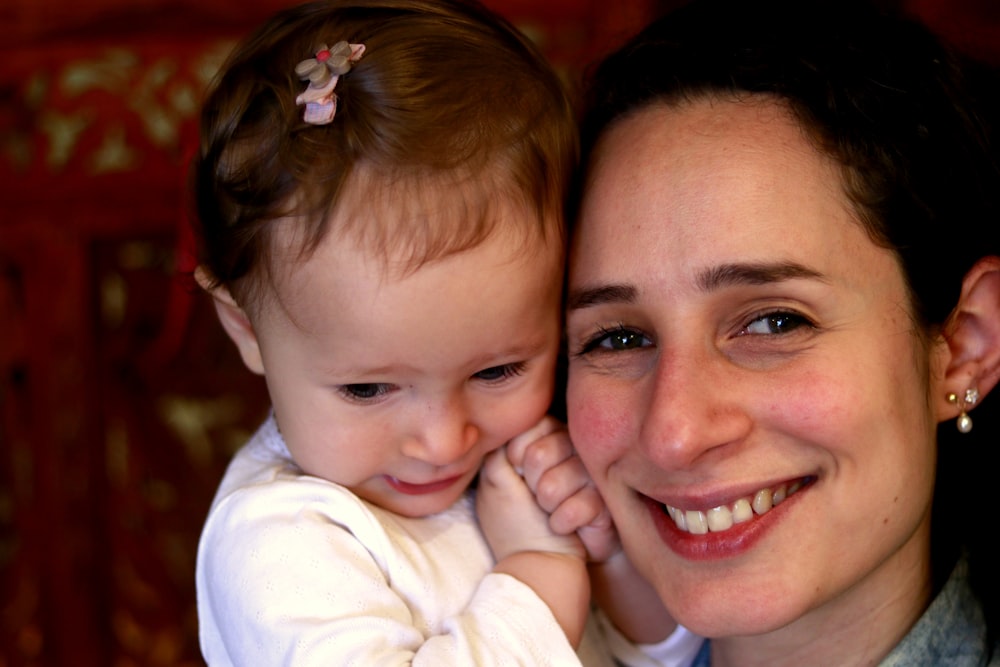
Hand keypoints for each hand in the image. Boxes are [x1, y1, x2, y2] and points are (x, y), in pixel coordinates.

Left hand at [506, 417, 620, 562]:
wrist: (543, 561)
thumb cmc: (517, 519)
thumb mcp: (495, 480)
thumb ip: (498, 449)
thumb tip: (514, 435)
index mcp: (546, 437)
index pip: (534, 425)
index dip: (518, 454)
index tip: (517, 475)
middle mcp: (573, 449)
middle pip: (542, 452)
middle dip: (531, 484)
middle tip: (536, 499)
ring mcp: (591, 474)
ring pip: (559, 480)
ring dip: (546, 505)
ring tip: (548, 513)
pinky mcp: (605, 500)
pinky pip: (579, 505)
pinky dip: (562, 522)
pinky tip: (562, 527)